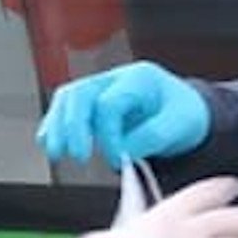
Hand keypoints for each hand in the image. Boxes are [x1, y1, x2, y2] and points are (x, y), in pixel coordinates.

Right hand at [38, 63, 210, 168]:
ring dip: (57, 126)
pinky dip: (55, 126)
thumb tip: (122, 150)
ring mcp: (100, 89)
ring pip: (67, 99)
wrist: (185, 110)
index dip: (109, 135)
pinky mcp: (92, 104)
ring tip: (56, 152)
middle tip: (78, 156)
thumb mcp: (180, 124)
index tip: (119, 158)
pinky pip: (65, 109)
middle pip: (80, 94)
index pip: (109, 104)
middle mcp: (114, 79)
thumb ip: (152, 136)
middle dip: (73, 126)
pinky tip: (52, 145)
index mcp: (139, 78)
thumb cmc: (184, 114)